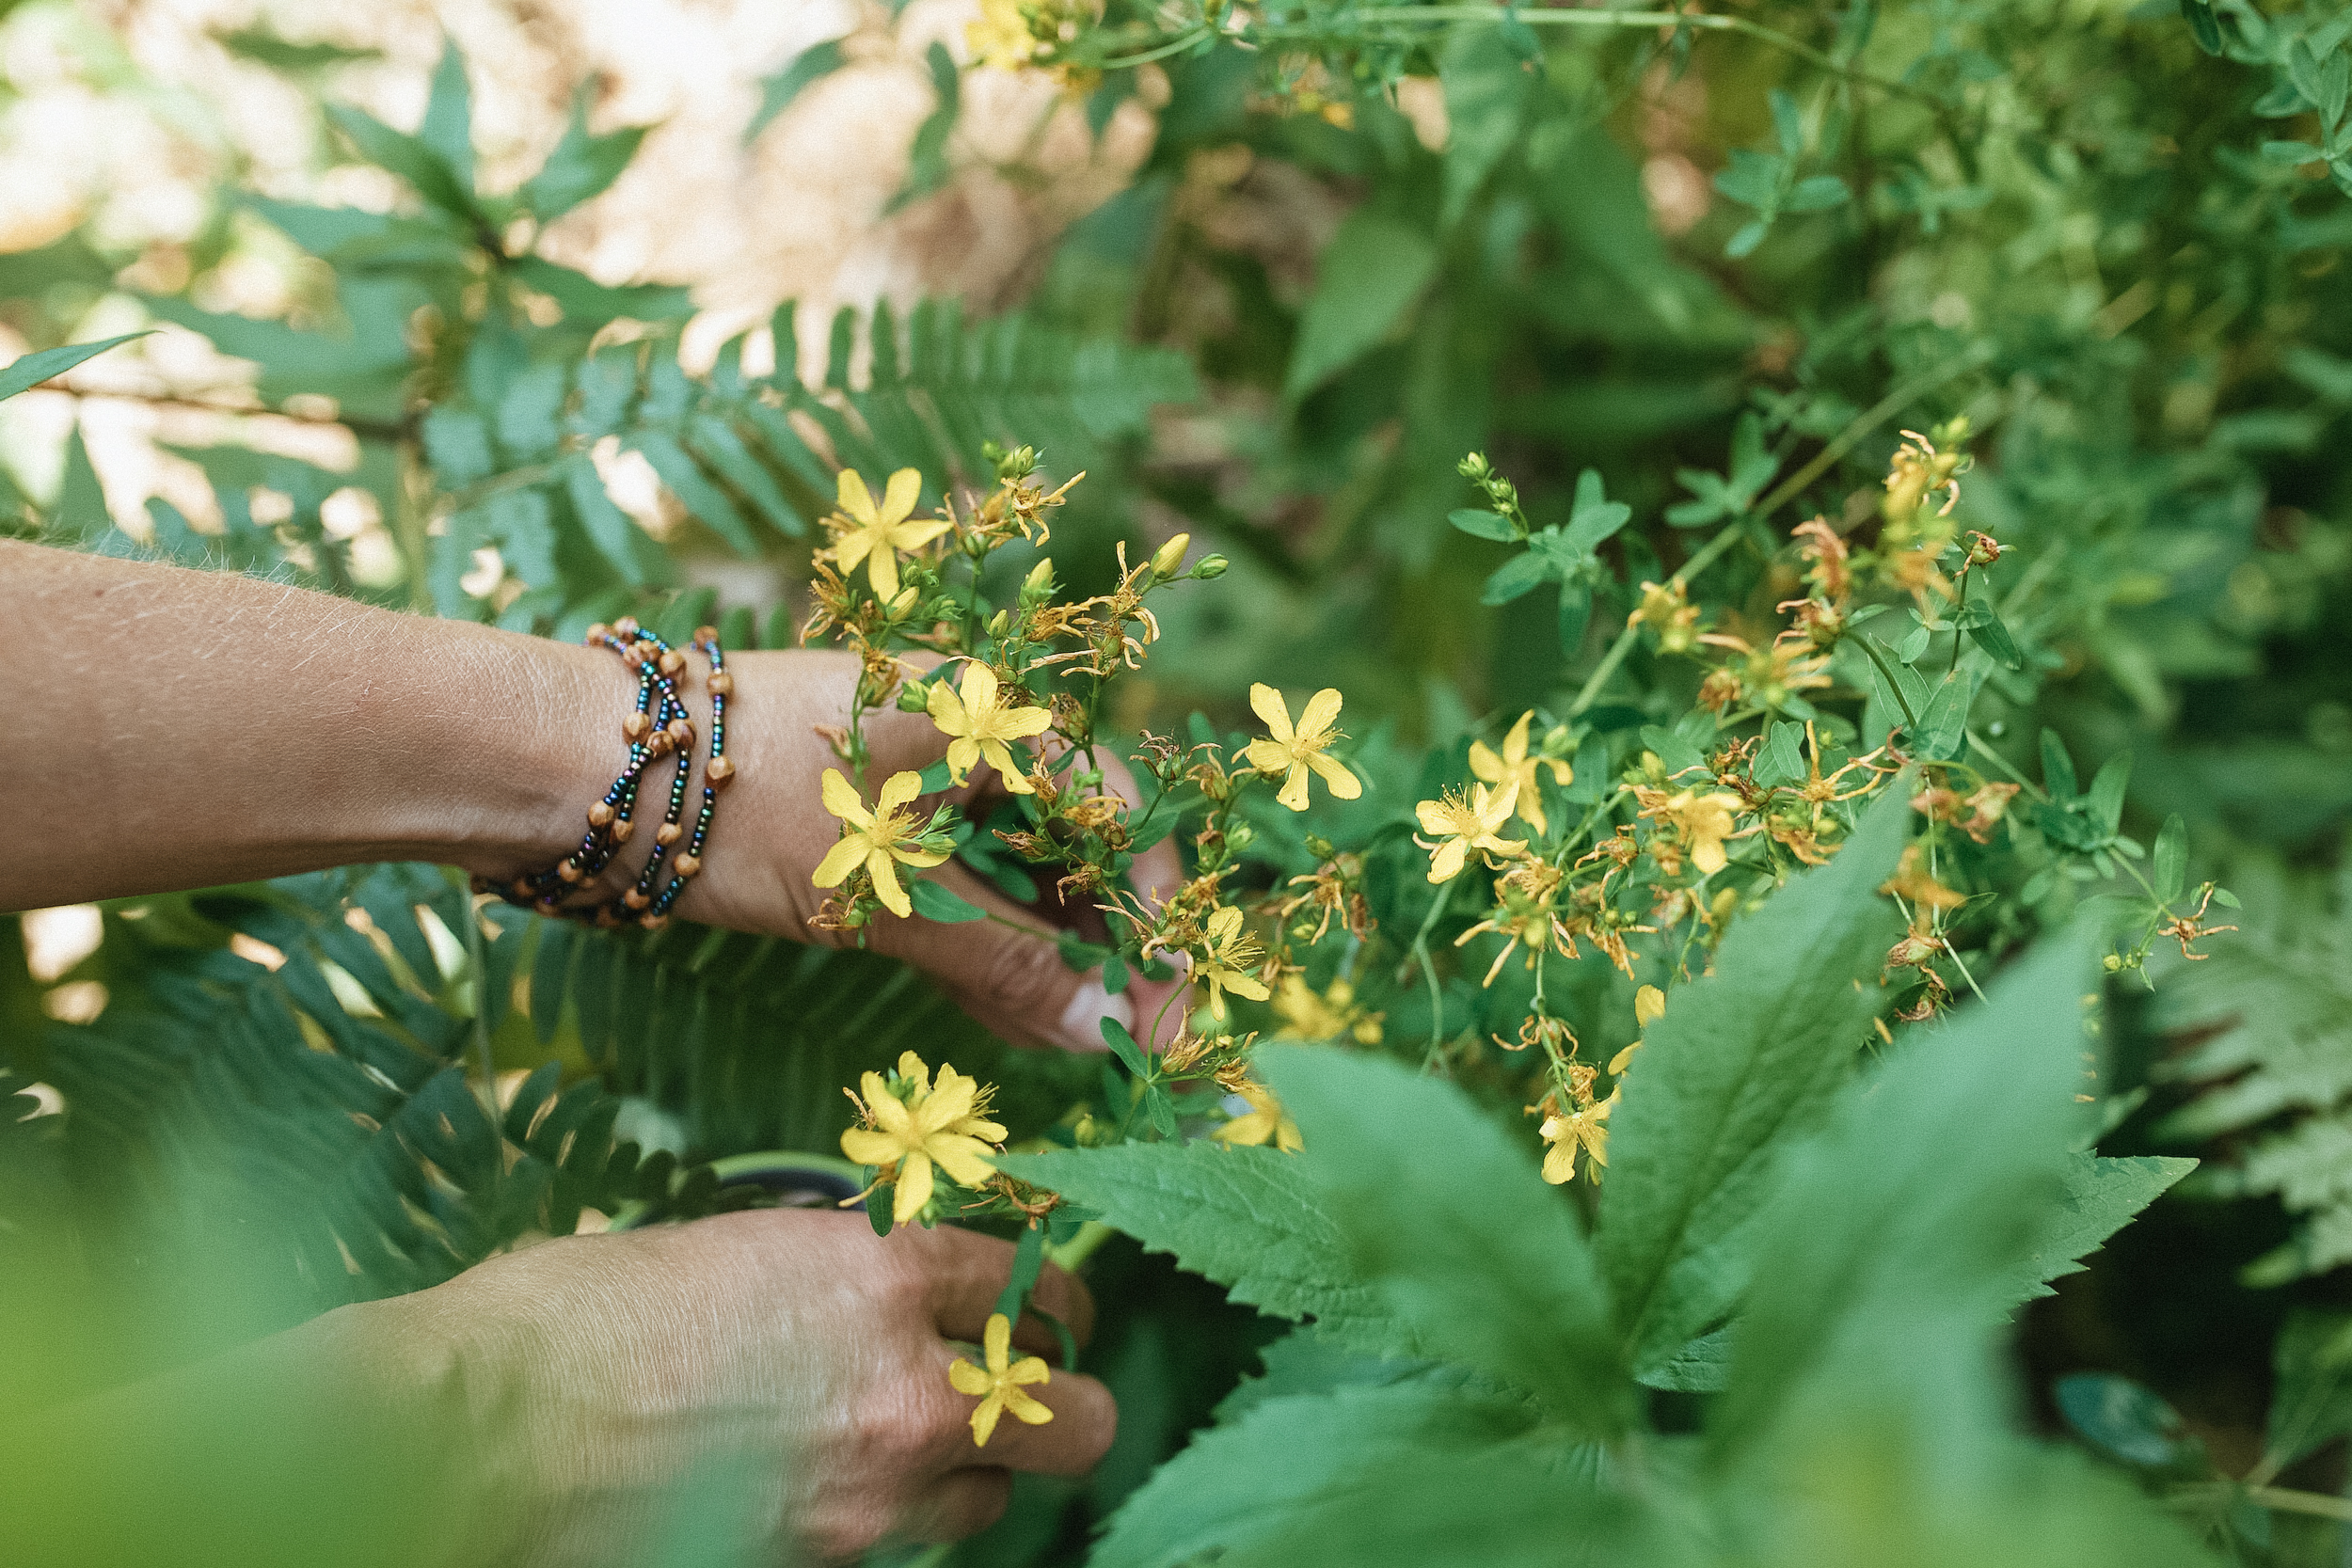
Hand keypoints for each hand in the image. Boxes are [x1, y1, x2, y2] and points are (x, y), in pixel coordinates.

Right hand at [342, 1210, 1112, 1564]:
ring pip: (997, 1497)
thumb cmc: (575, 1316)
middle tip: (1025, 1385)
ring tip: (919, 1447)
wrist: (482, 1434)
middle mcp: (903, 1383)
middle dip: (1062, 1400)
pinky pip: (907, 1543)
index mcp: (877, 1271)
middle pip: (1070, 1414)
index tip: (1051, 1303)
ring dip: (974, 1470)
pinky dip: (895, 1519)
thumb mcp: (727, 1245)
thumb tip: (868, 1277)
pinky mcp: (824, 1562)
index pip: (1028, 1278)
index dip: (1051, 1292)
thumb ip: (829, 1267)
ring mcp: (870, 1490)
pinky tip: (842, 1490)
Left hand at [660, 648, 1188, 1052]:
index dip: (1152, 913)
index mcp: (991, 717)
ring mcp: (921, 781)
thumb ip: (1003, 959)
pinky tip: (1010, 1018)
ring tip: (1071, 1049)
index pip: (1118, 814)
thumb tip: (1106, 1029)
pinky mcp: (876, 825)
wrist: (585, 769)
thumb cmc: (740, 805)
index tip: (1165, 1003)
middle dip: (1102, 950)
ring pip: (1015, 878)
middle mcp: (971, 739)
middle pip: (1073, 849)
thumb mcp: (882, 893)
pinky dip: (983, 949)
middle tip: (1124, 1047)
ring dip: (1044, 962)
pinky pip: (958, 887)